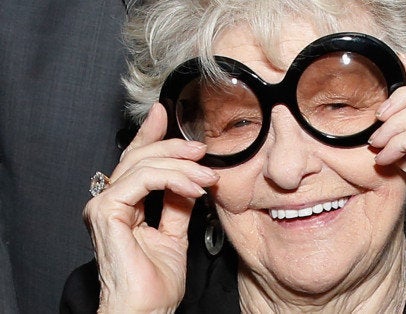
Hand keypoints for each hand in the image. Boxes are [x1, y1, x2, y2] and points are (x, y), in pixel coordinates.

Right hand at [83, 104, 218, 312]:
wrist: (147, 309)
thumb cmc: (156, 282)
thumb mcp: (175, 233)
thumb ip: (178, 204)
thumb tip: (191, 181)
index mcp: (123, 205)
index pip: (137, 161)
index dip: (152, 135)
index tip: (167, 113)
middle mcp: (109, 201)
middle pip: (140, 157)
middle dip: (174, 147)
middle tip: (202, 149)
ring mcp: (105, 205)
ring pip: (143, 165)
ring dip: (182, 166)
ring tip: (207, 176)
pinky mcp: (107, 211)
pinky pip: (142, 180)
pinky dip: (172, 179)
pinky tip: (194, 187)